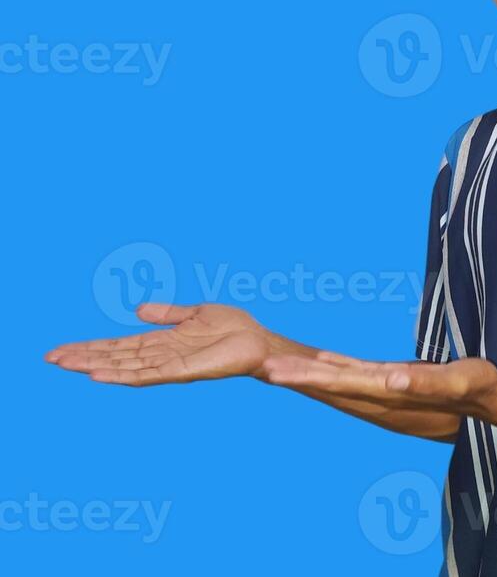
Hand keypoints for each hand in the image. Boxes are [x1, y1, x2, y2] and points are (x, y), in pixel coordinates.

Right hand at [44, 303, 272, 385]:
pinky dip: (122, 375)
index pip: (119, 345)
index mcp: (161, 341)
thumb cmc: (232, 328)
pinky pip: (147, 375)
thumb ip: (167, 314)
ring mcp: (169, 365)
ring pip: (123, 367)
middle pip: (114, 357)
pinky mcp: (182, 372)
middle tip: (50, 358)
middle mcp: (160, 355)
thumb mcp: (194, 313)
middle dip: (83, 357)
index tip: (63, 348)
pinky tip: (100, 375)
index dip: (92, 347)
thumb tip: (138, 309)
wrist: (259, 341)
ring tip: (66, 365)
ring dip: (94, 366)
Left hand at [261, 351, 496, 417]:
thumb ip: (427, 381)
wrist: (489, 404)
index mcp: (391, 396)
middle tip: (261, 366)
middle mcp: (381, 399)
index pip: (340, 385)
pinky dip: (333, 368)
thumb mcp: (459, 381)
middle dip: (295, 378)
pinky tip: (320, 361)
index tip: (277, 372)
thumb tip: (391, 379)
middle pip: (330, 388)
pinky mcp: (392, 385)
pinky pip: (355, 376)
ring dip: (308, 376)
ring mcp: (385, 396)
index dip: (307, 377)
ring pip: (338, 384)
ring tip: (277, 367)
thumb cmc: (477, 388)